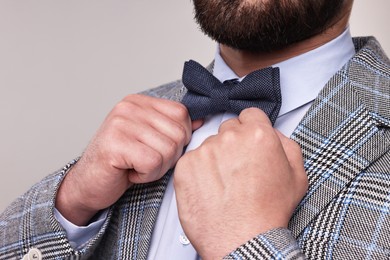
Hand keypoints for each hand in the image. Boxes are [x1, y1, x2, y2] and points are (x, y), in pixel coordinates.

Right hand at [56, 94, 201, 224]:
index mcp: (139, 102)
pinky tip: (130, 172)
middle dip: (168, 156)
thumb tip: (201, 121)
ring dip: (157, 168)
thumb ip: (172, 127)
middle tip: (145, 161)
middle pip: (178, 133)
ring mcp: (120, 124)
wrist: (88, 184)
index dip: (179, 138)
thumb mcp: (150, 139)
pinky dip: (146, 175)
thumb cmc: (120, 163)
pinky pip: (153, 162)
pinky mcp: (115, 144)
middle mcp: (129, 107)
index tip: (157, 148)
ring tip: (136, 166)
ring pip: (169, 149)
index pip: (182, 113)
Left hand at [174, 108, 307, 258]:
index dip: (250, 130)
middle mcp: (229, 138)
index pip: (249, 115)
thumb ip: (286, 144)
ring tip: (224, 184)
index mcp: (258, 135)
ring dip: (215, 159)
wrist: (242, 240)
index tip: (248, 142)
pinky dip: (198, 172)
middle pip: (228, 129)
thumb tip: (273, 133)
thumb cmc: (267, 213)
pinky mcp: (185, 166)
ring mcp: (205, 151)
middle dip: (233, 144)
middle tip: (237, 168)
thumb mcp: (296, 176)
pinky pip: (192, 161)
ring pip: (209, 146)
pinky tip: (210, 189)